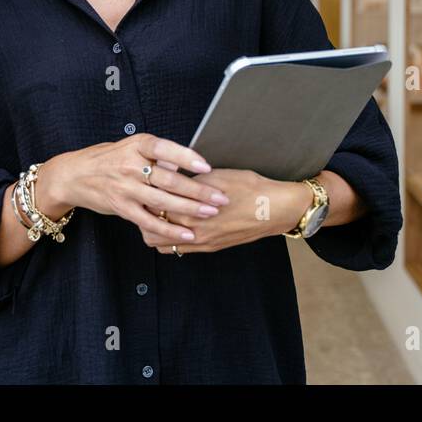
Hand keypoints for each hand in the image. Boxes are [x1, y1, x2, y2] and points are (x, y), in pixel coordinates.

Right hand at [46, 133, 229, 247]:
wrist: (75, 175)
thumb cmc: (111, 158)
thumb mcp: (133, 147)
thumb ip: (159, 155)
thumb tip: (187, 162)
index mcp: (138, 145)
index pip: (165, 149)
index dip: (187, 158)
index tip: (207, 167)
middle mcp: (131, 166)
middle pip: (169, 179)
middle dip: (198, 190)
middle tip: (221, 197)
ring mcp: (126, 188)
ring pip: (163, 201)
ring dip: (190, 209)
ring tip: (211, 213)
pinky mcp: (122, 207)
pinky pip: (149, 221)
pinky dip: (170, 228)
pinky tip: (187, 233)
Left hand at [144, 169, 311, 254]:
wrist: (275, 209)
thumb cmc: (249, 188)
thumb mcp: (215, 174)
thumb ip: (188, 178)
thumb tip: (168, 171)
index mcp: (192, 209)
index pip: (153, 207)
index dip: (146, 196)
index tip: (145, 186)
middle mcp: (193, 230)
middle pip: (150, 229)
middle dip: (145, 214)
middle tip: (146, 200)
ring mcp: (201, 242)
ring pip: (161, 244)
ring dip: (155, 230)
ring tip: (158, 213)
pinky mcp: (210, 247)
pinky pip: (179, 249)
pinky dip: (170, 239)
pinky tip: (175, 224)